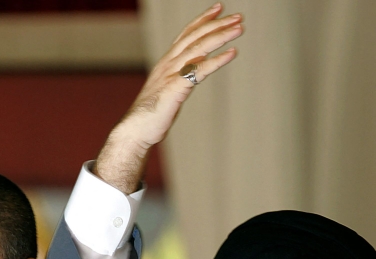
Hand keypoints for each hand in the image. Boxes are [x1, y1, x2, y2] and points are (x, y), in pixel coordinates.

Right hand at [96, 3, 242, 192]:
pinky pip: (199, 70)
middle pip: (195, 36)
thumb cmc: (152, 114)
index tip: (219, 9)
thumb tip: (195, 72)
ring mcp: (171, 74)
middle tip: (238, 16)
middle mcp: (169, 63)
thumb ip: (182, 78)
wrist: (136, 130)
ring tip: (239, 28)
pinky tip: (232, 53)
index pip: (186, 34)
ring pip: (198, 48)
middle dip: (217, 24)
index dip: (203, 20)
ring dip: (220, 36)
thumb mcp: (169, 91)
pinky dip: (216, 60)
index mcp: (167, 62)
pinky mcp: (175, 88)